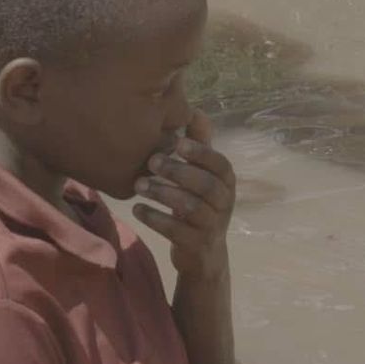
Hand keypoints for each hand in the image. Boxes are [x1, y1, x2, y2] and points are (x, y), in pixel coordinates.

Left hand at [133, 112, 235, 279]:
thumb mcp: (203, 174)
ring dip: (162, 194)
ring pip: (190, 208)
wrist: (203, 254)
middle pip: (206, 186)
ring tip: (139, 185)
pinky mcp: (196, 245)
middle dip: (178, 172)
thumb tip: (193, 109)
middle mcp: (224, 203)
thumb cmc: (200, 203)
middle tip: (151, 162)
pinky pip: (175, 231)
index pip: (220, 164)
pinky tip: (137, 209)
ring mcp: (212, 226)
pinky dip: (154, 218)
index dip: (201, 153)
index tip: (177, 143)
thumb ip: (199, 144)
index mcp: (227, 182)